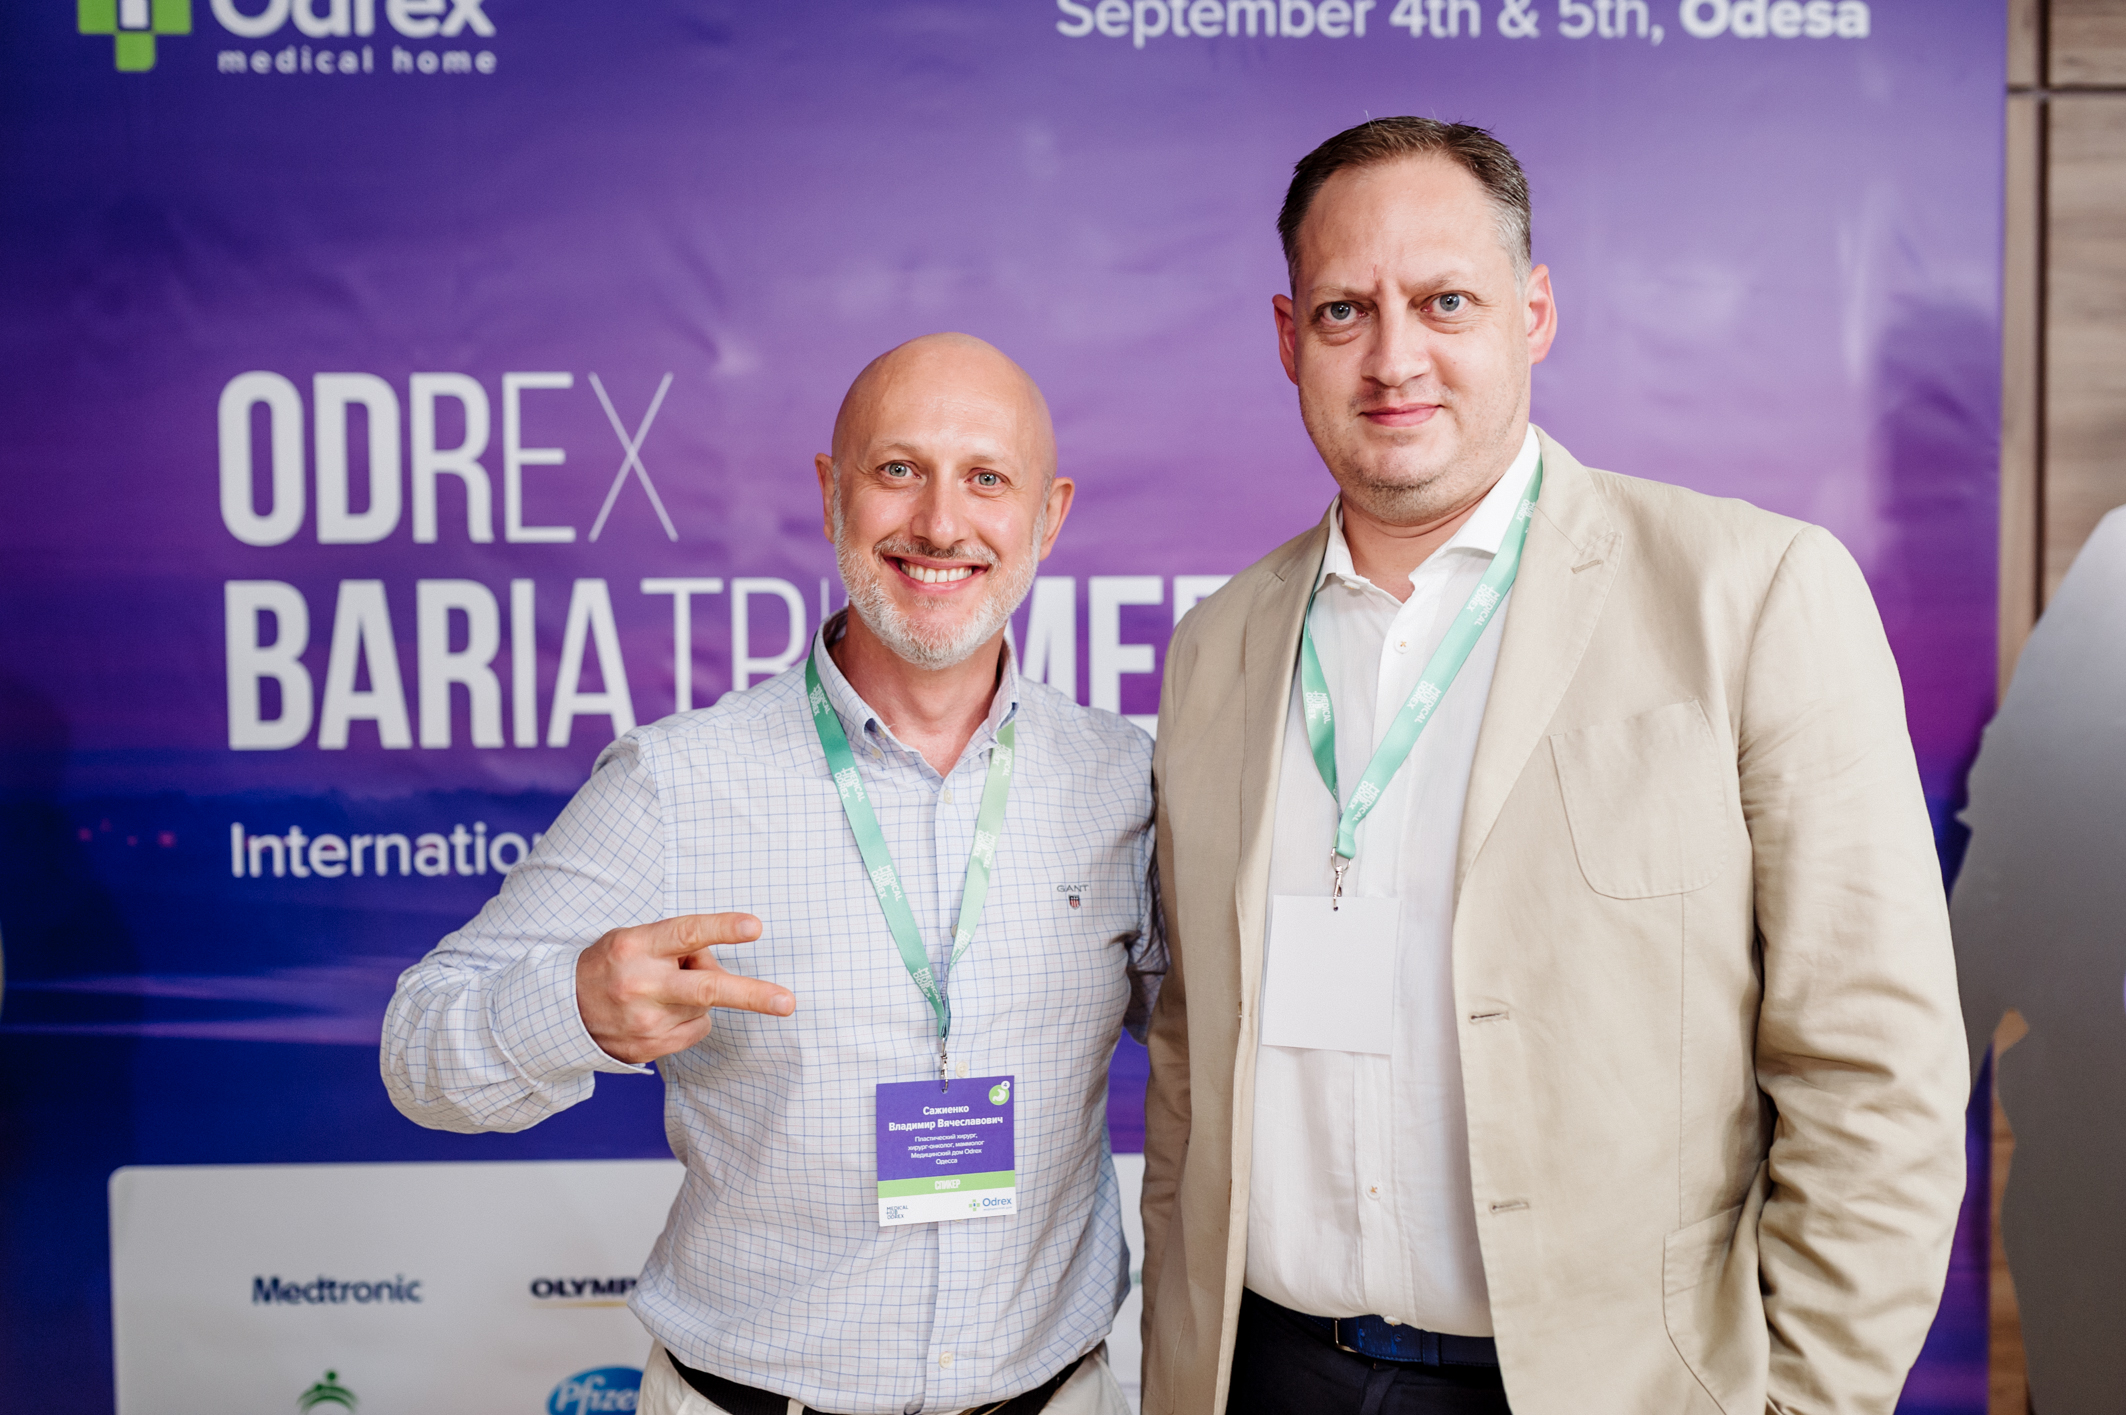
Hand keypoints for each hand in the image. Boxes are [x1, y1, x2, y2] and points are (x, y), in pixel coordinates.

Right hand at [575, 912, 794, 1064]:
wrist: (564, 1012)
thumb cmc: (612, 964)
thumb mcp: (635, 939)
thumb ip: (678, 946)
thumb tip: (720, 966)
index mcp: (635, 947)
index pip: (686, 933)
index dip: (722, 928)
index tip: (754, 927)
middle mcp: (640, 984)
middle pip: (706, 989)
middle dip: (751, 995)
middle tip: (786, 1001)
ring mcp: (644, 1021)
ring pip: (705, 1007)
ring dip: (699, 996)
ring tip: (663, 990)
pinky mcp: (649, 1048)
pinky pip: (696, 1030)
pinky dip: (690, 1019)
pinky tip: (661, 1013)